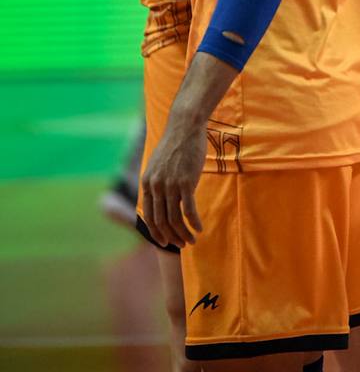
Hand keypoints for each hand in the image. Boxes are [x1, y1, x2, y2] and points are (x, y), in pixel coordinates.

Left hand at [141, 120, 205, 248]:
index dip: (156, 232)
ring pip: (175, 219)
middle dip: (171, 237)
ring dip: (184, 234)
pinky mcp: (186, 182)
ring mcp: (171, 185)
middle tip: (181, 245)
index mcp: (147, 183)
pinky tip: (200, 228)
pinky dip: (194, 223)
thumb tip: (161, 201)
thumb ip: (157, 183)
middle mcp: (156, 186)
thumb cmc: (175, 145)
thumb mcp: (159, 165)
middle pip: (162, 221)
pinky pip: (189, 210)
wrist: (184, 126)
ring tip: (192, 240)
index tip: (165, 241)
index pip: (148, 216)